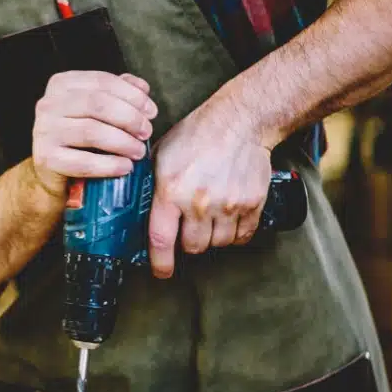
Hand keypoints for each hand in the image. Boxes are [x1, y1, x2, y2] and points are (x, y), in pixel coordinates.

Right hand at [29, 71, 157, 197]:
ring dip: (123, 142)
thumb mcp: (97, 110)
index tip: (152, 112)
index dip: (132, 95)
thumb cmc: (80, 137)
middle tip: (147, 132)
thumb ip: (118, 94)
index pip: (103, 81)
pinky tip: (125, 167)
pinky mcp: (46, 158)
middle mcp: (48, 103)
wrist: (53, 171)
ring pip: (91, 131)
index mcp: (62, 84)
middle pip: (98, 104)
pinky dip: (109, 165)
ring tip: (139, 152)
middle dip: (130, 118)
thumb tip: (142, 88)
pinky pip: (83, 162)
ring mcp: (44, 130)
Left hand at [145, 98, 273, 277]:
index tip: (161, 271)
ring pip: (218, 243)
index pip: (161, 240)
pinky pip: (243, 236)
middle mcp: (199, 202)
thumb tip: (139, 208)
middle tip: (188, 230)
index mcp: (171, 190)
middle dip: (188, 243)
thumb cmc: (197, 134)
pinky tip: (228, 220)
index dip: (160, 263)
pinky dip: (235, 234)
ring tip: (208, 219)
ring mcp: (228, 205)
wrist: (239, 121)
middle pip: (193, 247)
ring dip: (211, 238)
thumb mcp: (160, 155)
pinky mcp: (252, 204)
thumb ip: (151, 184)